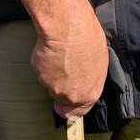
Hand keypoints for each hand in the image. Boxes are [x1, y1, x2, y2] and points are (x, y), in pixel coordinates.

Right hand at [31, 0, 107, 119]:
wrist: (68, 27)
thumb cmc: (88, 38)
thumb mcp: (99, 60)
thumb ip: (91, 76)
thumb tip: (85, 76)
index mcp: (90, 93)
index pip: (78, 112)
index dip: (71, 109)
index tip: (64, 105)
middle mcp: (71, 95)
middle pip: (61, 98)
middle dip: (59, 87)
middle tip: (60, 69)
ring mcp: (53, 86)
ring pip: (50, 82)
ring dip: (52, 71)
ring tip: (59, 52)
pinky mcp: (40, 74)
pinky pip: (41, 69)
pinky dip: (43, 61)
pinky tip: (50, 48)